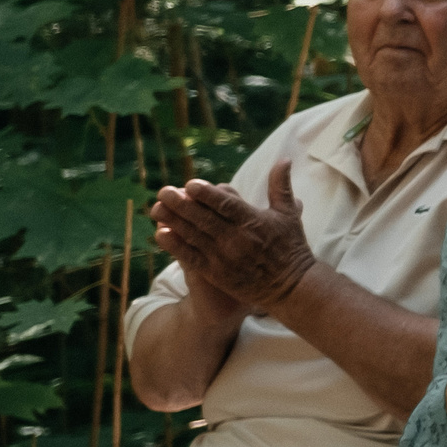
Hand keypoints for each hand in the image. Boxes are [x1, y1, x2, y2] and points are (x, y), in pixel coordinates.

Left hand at [150, 159, 315, 311]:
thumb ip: (280, 186)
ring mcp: (225, 258)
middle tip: (163, 191)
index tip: (190, 184)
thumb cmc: (290, 247)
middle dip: (182, 205)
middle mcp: (237, 239)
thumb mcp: (289, 215)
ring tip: (156, 208)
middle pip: (205, 219)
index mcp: (254, 222)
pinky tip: (161, 234)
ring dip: (174, 221)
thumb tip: (283, 159)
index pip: (227, 206)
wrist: (290, 288)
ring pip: (194, 236)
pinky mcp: (217, 274)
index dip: (207, 195)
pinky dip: (175, 246)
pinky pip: (192, 258)